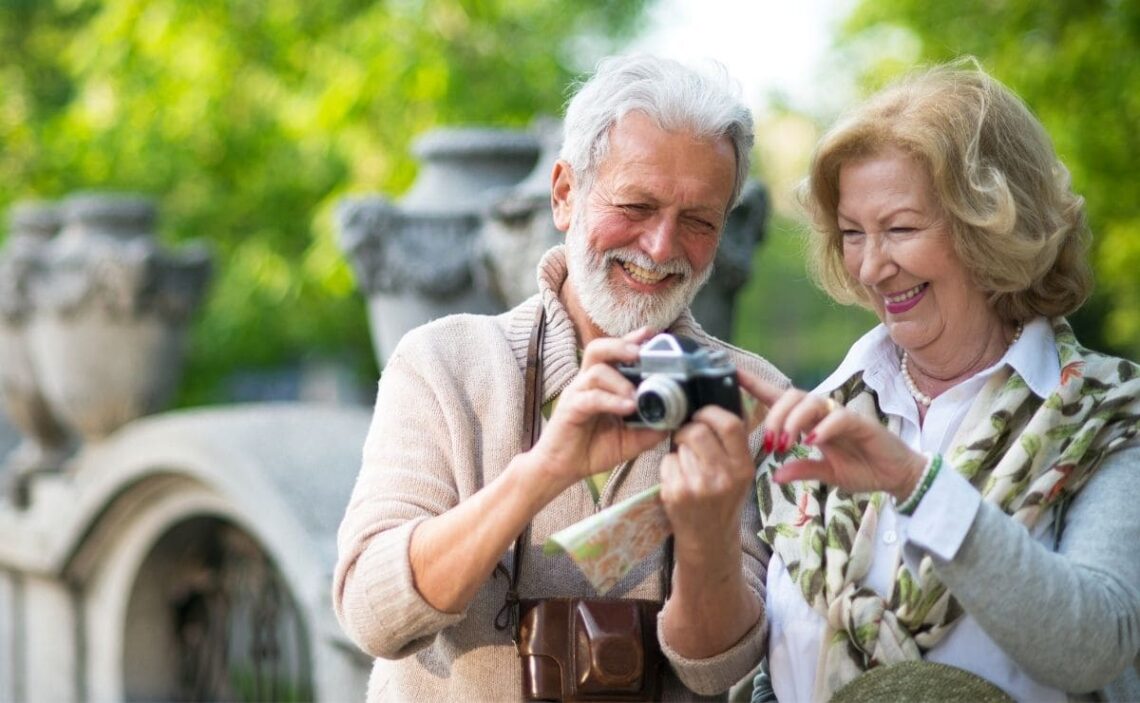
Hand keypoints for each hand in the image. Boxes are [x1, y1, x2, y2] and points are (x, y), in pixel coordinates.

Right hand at [529, 327, 668, 493]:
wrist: (562, 470)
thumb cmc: (593, 449)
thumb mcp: (630, 440)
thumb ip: (651, 428)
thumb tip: (677, 419)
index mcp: (602, 384)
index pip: (615, 353)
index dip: (632, 340)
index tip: (652, 334)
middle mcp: (587, 382)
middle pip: (598, 349)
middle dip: (621, 345)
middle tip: (640, 353)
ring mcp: (577, 394)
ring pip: (595, 370)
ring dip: (620, 380)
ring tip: (636, 396)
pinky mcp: (570, 409)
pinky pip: (590, 398)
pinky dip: (610, 400)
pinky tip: (626, 408)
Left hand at [659, 403, 754, 567]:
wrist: (709, 540)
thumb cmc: (723, 501)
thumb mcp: (739, 475)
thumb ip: (732, 445)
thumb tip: (713, 406)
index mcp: (743, 468)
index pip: (730, 424)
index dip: (711, 412)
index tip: (702, 414)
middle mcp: (723, 477)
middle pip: (698, 431)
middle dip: (687, 429)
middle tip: (687, 439)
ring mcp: (698, 486)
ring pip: (679, 446)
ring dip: (679, 450)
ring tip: (687, 466)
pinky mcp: (676, 494)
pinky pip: (666, 462)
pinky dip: (668, 466)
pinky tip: (678, 480)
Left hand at [740, 373, 925, 500]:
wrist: (896, 476)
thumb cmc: (862, 469)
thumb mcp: (826, 474)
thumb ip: (801, 470)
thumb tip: (775, 476)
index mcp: (810, 422)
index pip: (780, 398)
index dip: (757, 386)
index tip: (734, 374)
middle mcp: (823, 413)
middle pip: (791, 396)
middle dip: (776, 416)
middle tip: (772, 442)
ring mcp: (841, 415)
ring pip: (811, 402)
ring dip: (794, 420)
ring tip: (787, 443)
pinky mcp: (861, 423)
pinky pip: (839, 417)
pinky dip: (823, 427)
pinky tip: (813, 440)